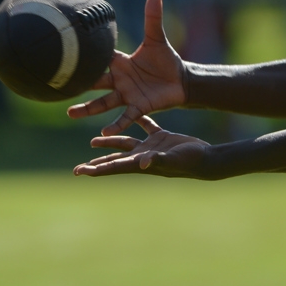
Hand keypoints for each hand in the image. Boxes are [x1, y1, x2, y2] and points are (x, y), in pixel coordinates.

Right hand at [67, 0, 184, 135]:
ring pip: (103, 103)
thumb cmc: (166, 60)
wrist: (181, 80)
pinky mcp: (139, 106)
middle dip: (77, 85)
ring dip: (88, 109)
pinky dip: (116, 124)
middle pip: (94, 82)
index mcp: (120, 63)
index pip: (99, 58)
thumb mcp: (157, 39)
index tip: (63, 54)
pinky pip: (125, 116)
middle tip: (57, 87)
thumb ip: (153, 18)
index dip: (84, 57)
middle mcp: (119, 80)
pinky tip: (104, 132)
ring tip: (71, 113)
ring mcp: (127, 95)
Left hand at [73, 116, 210, 177]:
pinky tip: (129, 114)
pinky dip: (137, 121)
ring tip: (93, 142)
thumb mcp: (172, 160)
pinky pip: (145, 126)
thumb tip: (141, 163)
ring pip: (125, 143)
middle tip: (80, 167)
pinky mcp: (161, 137)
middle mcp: (142, 156)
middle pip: (114, 159)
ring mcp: (151, 146)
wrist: (206, 158)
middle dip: (97, 162)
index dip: (95, 169)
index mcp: (140, 162)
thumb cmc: (190, 161)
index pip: (113, 166)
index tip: (79, 172)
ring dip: (110, 141)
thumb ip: (157, 160)